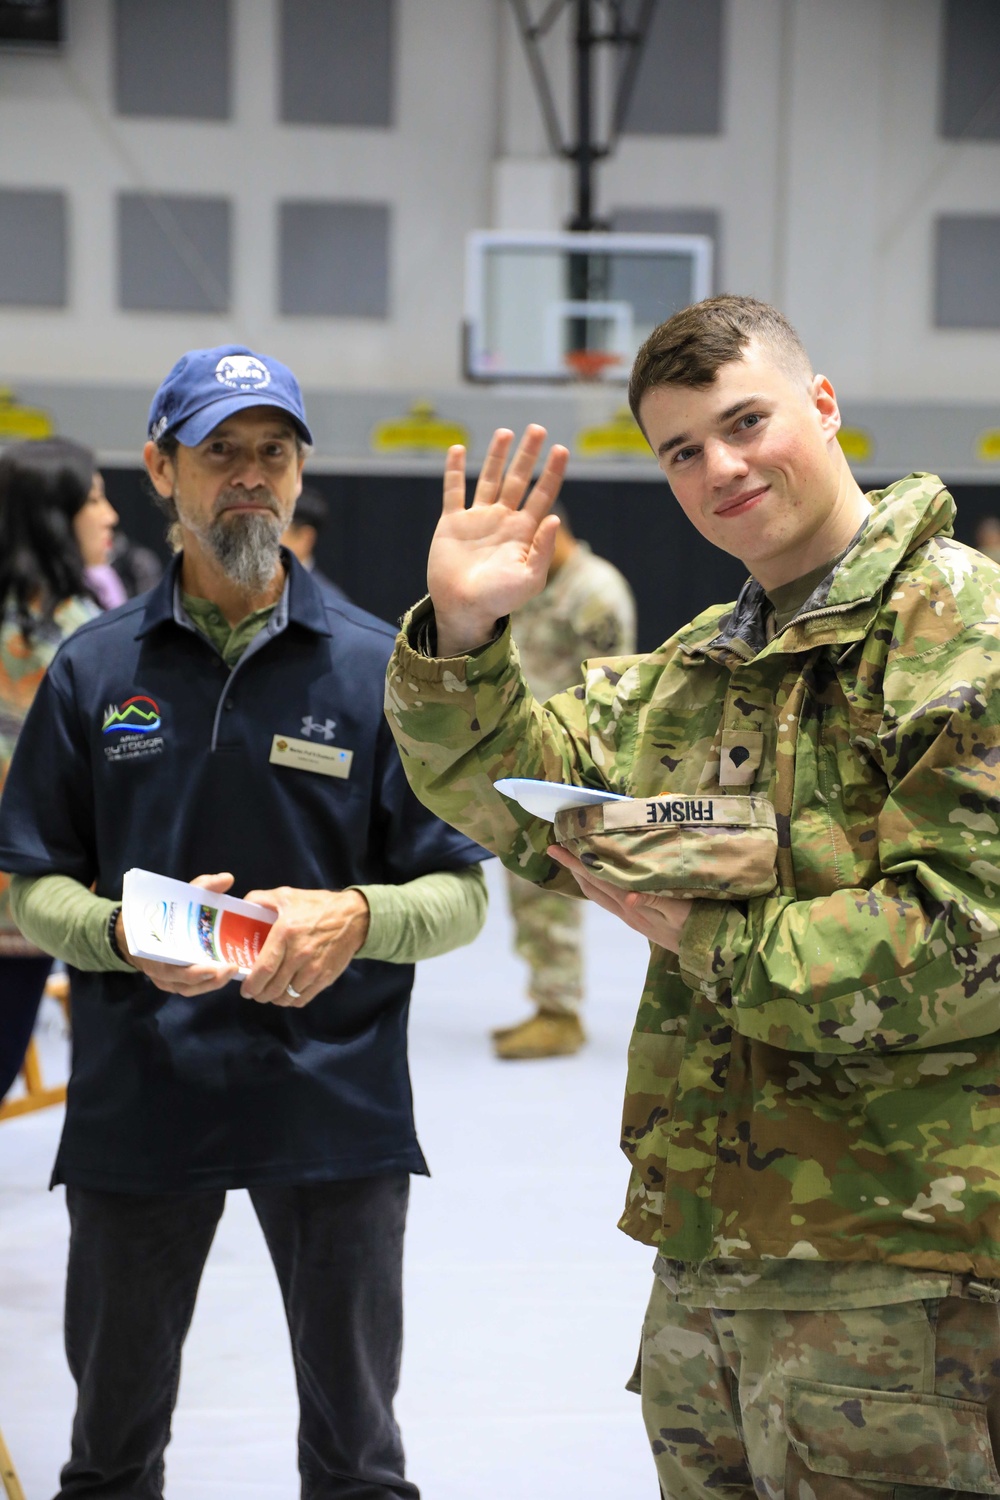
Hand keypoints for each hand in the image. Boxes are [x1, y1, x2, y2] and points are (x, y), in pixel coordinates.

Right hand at [118, 872, 239, 994]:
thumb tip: (227, 878)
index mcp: (155, 950)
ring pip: (189, 989)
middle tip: (231, 968)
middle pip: (185, 983)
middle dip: (210, 979)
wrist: (132, 929)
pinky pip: (190, 988)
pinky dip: (207, 984)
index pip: (173, 968)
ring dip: (211, 984)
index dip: (195, 972)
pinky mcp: (172, 982)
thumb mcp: (179, 895)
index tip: (215, 967)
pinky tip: (225, 974)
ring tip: (232, 972)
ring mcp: (165, 979)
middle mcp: (159, 970)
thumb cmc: (159, 912)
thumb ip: (203, 886)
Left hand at [238, 887, 370, 1006]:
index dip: (251, 984)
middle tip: (254, 992)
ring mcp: (314, 969)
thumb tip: (242, 906)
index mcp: (286, 933)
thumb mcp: (287, 895)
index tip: (245, 989)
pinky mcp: (325, 978)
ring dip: (274, 999)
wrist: (355, 917)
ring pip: (287, 996)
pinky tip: (287, 994)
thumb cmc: (318, 906)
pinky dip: (291, 1001)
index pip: (264, 969)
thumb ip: (260, 899)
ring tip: (269, 993)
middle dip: (260, 994)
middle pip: (273, 987)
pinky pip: (303, 998)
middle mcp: (300, 954)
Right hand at [429, 425, 568, 655]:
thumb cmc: (499, 600)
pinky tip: (459, 449)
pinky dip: (455, 470)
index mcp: (523, 532)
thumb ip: (542, 549)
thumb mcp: (529, 578)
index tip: (562, 450)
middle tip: (538, 429)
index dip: (552, 473)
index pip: (542, 495)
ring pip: (489, 479)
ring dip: (497, 456)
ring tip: (506, 432)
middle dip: (528, 455)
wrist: (464, 609)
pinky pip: (453, 491)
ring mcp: (477, 520)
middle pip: (518, 480)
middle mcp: (502, 520)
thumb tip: (552, 516)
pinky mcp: (452, 523)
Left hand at [546, 846, 692, 953]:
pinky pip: (609, 898)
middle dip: (572, 867)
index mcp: (633, 907)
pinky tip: (600, 876)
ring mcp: (631, 917)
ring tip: (572, 859)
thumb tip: (628, 897)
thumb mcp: (679, 911)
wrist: (707, 950)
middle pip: (591, 886)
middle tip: (556, 847)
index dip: (576, 863)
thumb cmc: (697, 925)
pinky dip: (598, 883)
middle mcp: (626, 912)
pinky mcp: (637, 919)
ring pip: (598, 894)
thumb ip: (654, 902)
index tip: (556, 849)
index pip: (598, 880)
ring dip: (582, 876)